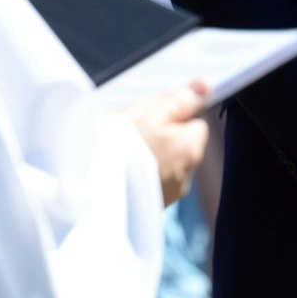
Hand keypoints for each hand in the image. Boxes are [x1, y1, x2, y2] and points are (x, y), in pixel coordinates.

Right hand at [120, 82, 210, 205]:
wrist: (90, 188)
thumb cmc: (120, 146)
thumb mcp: (150, 111)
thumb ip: (181, 99)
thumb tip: (206, 88)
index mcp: (190, 150)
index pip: (196, 124)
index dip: (174, 115)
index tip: (151, 115)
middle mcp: (185, 177)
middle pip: (181, 147)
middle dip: (162, 138)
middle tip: (132, 133)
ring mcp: (167, 196)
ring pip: (166, 167)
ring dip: (150, 158)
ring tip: (122, 154)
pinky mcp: (149, 209)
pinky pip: (151, 185)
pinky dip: (139, 177)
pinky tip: (119, 172)